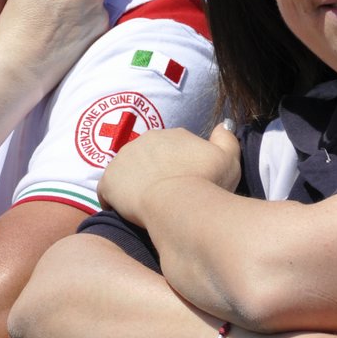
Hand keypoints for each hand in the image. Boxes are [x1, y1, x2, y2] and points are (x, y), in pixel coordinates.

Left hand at [97, 123, 240, 223]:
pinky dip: (115, 200)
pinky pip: (108, 190)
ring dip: (134, 184)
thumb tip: (222, 124)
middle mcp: (144, 140)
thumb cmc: (206, 183)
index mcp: (172, 135)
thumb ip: (225, 139)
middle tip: (166, 195)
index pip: (172, 147)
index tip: (183, 182)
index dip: (177, 165)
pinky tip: (126, 213)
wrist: (178, 202)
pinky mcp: (108, 181)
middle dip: (155, 172)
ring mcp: (123, 159)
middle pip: (148, 157)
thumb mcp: (228, 158)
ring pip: (128, 171)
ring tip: (147, 205)